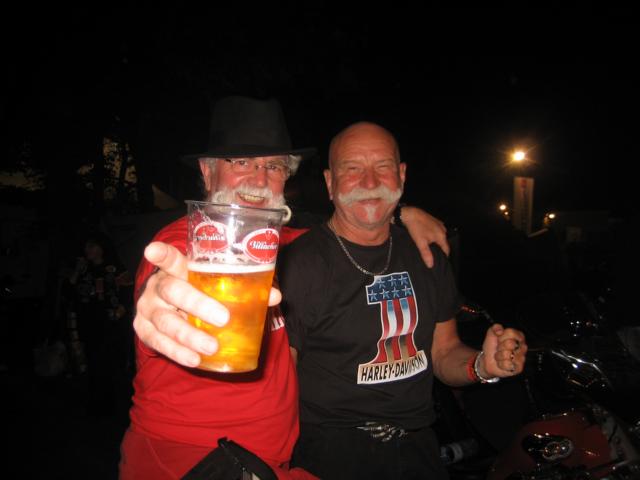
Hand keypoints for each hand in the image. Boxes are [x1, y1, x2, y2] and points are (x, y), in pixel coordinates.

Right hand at [133, 242, 281, 367]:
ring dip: (189, 336)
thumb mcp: (215, 285)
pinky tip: (194, 359)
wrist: (171, 311)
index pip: (169, 258)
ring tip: (211, 346)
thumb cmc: (199, 292)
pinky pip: (159, 343)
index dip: (161, 254)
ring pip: (165, 322)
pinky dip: (177, 352)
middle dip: (196, 304)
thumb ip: (243, 287)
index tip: (153, 250)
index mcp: (177, 269)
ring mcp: (148, 309)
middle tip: (223, 318)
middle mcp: (158, 287)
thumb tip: (275, 295)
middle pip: (172, 291)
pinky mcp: (143, 331)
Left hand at [400, 206, 449, 267]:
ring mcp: (439, 224)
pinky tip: (428, 236)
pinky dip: (435, 234)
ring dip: (438, 241)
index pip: (447, 249)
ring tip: (431, 247)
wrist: (410, 213)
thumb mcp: (420, 243)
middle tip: (435, 255)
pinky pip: (437, 230)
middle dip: (441, 249)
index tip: (440, 261)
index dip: (444, 256)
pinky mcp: (434, 220)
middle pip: (444, 243)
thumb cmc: (416, 228)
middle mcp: (443, 229)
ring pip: (441, 236)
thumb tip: (431, 265)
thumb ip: (426, 254)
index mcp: (441, 236)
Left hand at [479, 323, 526, 377]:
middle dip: (500, 347)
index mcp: (518, 336)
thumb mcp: (491, 333)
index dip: (501, 337)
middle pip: (510, 344)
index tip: (498, 340)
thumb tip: (500, 330)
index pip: (511, 333)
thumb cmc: (492, 346)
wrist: (487, 360)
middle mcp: (523, 346)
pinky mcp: (519, 368)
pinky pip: (507, 364)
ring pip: (507, 354)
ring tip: (500, 356)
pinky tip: (502, 363)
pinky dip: (501, 364)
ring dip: (499, 356)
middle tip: (499, 349)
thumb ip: (496, 327)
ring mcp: (522, 358)